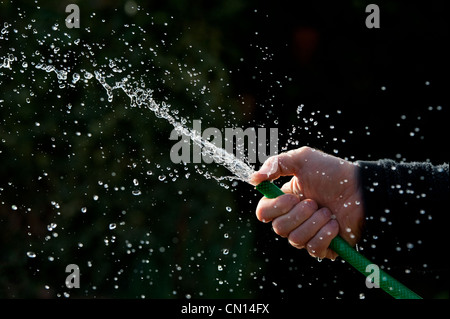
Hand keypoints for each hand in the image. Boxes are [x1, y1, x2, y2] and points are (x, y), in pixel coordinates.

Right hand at [250, 146, 364, 258]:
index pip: (264, 213)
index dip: (274, 208)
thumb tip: (253, 179)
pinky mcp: (324, 248)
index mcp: (285, 201)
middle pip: (279, 228)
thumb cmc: (333, 172)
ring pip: (295, 240)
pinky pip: (313, 249)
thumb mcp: (303, 159)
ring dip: (314, 223)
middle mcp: (293, 219)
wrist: (362, 189)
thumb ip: (276, 164)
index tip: (291, 197)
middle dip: (299, 214)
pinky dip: (325, 235)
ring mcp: (308, 234)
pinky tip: (335, 225)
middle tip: (315, 202)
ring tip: (328, 212)